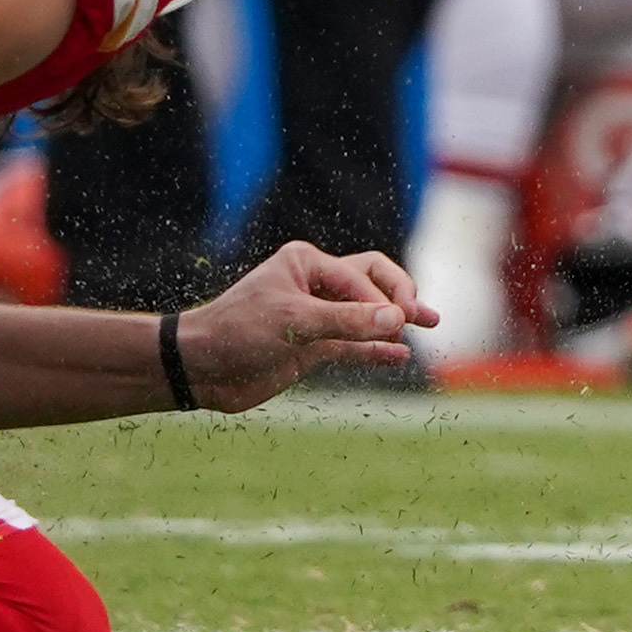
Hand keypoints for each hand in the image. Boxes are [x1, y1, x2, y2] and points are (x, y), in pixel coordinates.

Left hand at [174, 241, 434, 408]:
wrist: (199, 369)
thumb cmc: (238, 331)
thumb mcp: (293, 322)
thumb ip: (347, 321)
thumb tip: (398, 319)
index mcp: (306, 263)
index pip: (362, 276)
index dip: (381, 301)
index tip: (391, 325)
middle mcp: (314, 285)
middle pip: (372, 282)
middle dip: (400, 296)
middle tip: (425, 315)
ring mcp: (314, 317)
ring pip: (366, 315)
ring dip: (395, 322)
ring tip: (432, 324)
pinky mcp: (311, 347)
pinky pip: (353, 344)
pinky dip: (375, 350)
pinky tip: (399, 357)